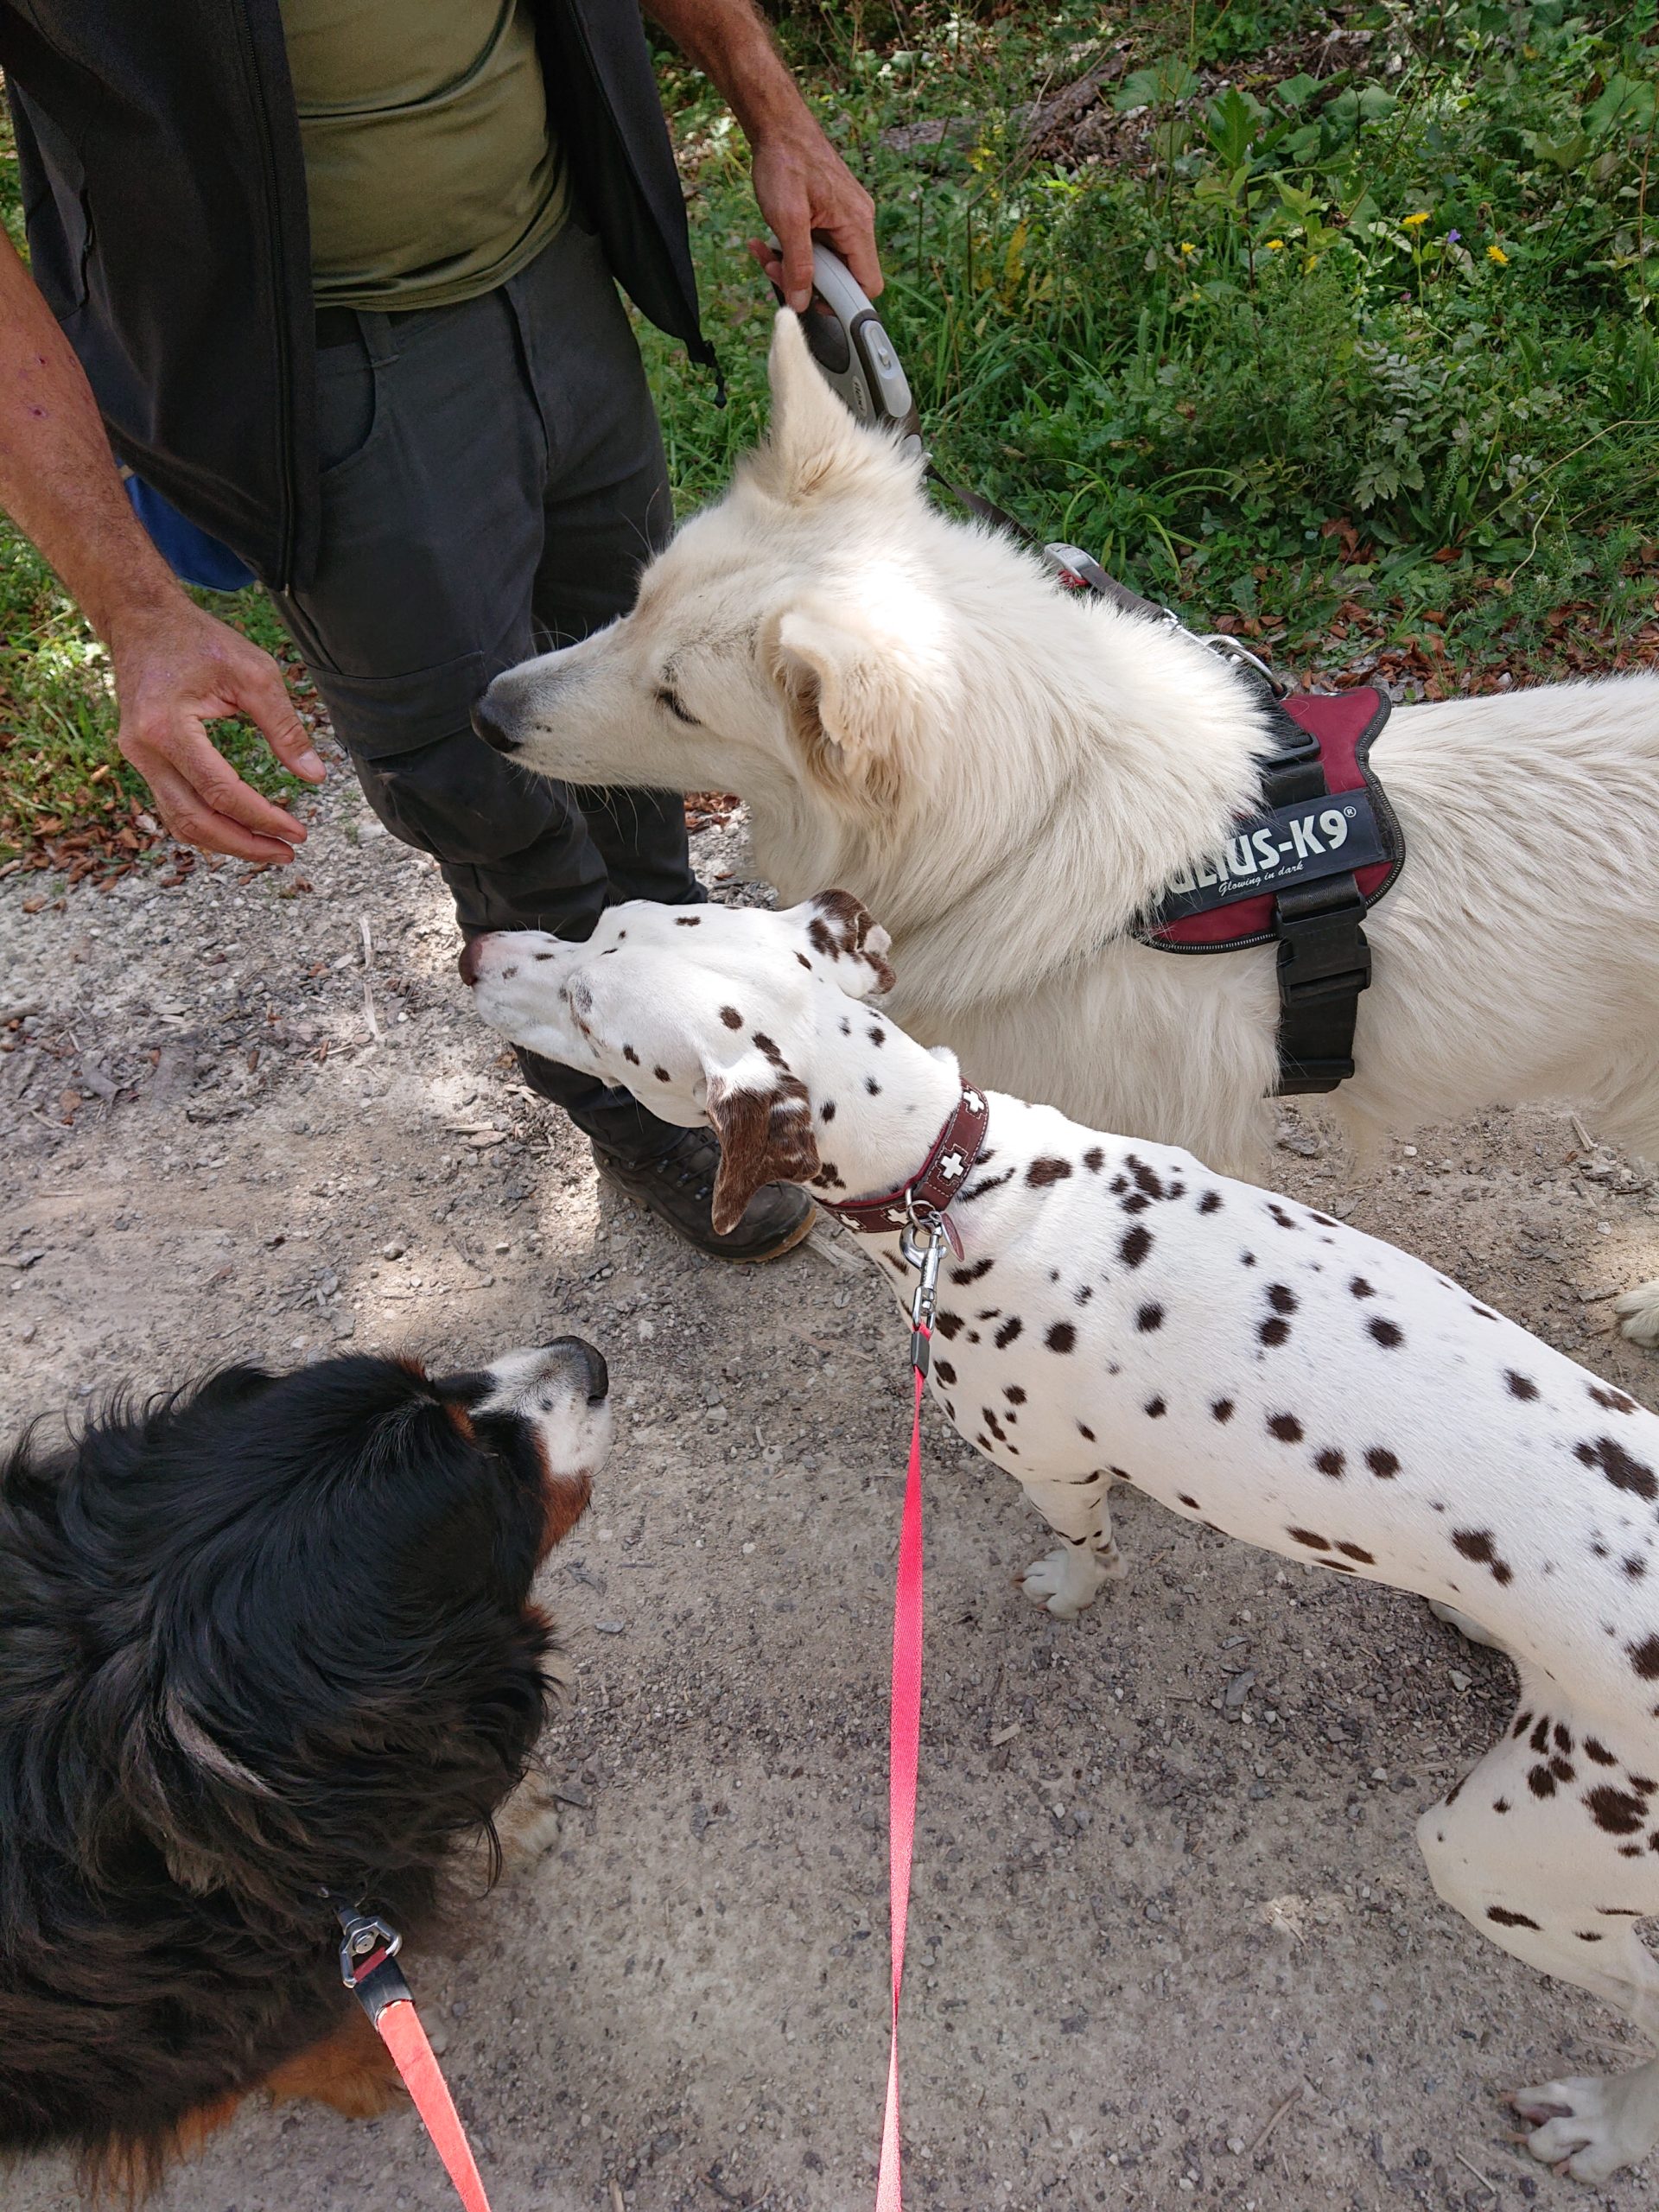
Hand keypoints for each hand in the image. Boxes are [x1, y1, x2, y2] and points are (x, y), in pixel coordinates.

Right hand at [109, 595, 325, 865]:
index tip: (299, 832)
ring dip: (225, 842)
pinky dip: (206, 824)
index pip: (221, 792)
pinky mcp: (141, 758)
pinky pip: (173, 805)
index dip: (263, 818)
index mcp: (168, 727)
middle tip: (287, 853)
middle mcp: (144, 749)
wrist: (142, 620)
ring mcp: (137, 756)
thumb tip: (314, 776)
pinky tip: (239, 829)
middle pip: (194, 820)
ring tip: (268, 849)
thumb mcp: (254, 674)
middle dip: (244, 845)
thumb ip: (285, 727)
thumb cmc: (200, 640)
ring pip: (179, 821)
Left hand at [747, 123, 879, 310]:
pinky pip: (817, 245)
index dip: (843, 303)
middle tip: (777, 270)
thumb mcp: (787, 219)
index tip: (812, 302)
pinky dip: (793, 249)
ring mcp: (845, 217)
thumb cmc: (785, 161)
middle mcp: (858, 222)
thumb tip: (802, 302)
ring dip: (794, 265)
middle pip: (843, 276)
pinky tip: (770, 240)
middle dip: (807, 281)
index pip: (867, 284)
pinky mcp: (831, 213)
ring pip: (826, 262)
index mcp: (857, 225)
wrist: (778, 124)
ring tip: (768, 252)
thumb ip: (798, 265)